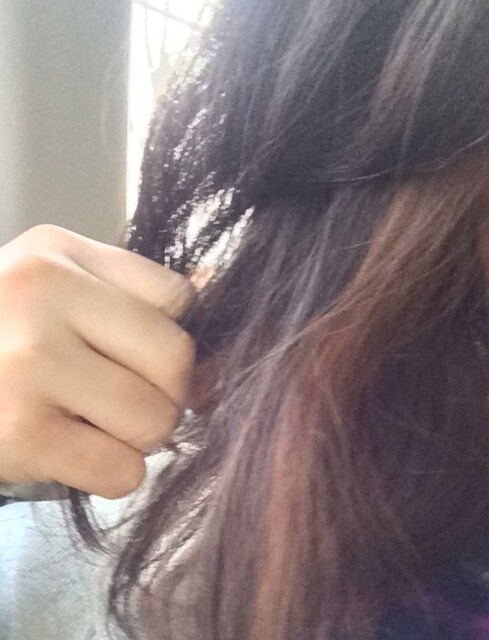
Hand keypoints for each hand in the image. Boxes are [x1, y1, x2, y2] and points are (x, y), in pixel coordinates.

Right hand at [0, 224, 196, 498]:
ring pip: (155, 418)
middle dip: (166, 394)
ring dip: (139, 437)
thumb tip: (214, 286)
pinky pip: (122, 470)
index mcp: (58, 253)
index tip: (144, 359)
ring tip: (96, 426)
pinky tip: (76, 454)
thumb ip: (129, 292)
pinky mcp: (16, 431)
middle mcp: (40, 293)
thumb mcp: (52, 288)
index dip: (171, 338)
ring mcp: (26, 362)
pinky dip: (113, 474)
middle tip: (126, 400)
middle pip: (176, 359)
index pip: (178, 296)